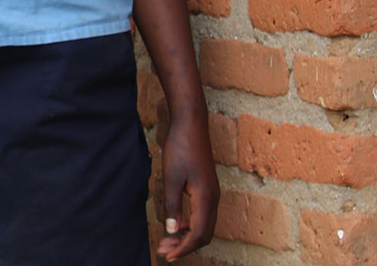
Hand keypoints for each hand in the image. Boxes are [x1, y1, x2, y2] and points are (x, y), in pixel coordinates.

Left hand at [156, 115, 218, 259]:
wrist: (191, 124)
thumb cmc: (180, 148)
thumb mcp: (171, 177)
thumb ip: (172, 205)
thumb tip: (172, 230)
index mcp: (206, 198)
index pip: (198, 234)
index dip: (184, 248)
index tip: (168, 255)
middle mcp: (213, 198)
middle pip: (204, 234)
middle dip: (185, 245)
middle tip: (164, 250)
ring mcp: (211, 193)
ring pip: (203, 224)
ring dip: (186, 235)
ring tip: (166, 240)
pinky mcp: (206, 187)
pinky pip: (201, 214)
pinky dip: (189, 223)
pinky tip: (175, 223)